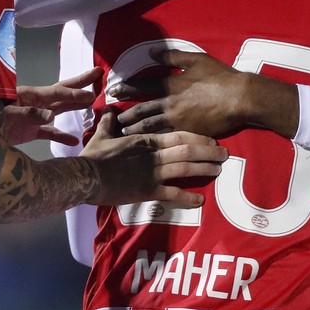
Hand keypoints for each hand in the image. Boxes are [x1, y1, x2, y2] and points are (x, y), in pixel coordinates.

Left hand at [0, 68, 99, 145]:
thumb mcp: (5, 116)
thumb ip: (28, 114)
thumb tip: (51, 116)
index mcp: (29, 96)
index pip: (56, 92)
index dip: (73, 92)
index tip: (90, 93)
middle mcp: (34, 103)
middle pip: (61, 92)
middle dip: (79, 84)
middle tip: (98, 74)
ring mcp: (33, 117)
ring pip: (59, 109)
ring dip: (75, 106)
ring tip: (92, 103)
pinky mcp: (30, 132)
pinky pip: (49, 132)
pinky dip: (61, 136)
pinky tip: (74, 141)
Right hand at [78, 111, 226, 207]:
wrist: (84, 177)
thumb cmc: (93, 156)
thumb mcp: (102, 134)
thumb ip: (109, 122)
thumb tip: (109, 109)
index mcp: (146, 140)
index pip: (179, 135)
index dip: (198, 137)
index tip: (212, 139)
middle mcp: (154, 155)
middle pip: (188, 150)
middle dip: (209, 151)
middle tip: (224, 154)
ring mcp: (152, 173)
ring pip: (185, 168)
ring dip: (204, 169)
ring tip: (218, 170)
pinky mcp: (147, 191)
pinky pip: (172, 194)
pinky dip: (187, 197)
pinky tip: (200, 200)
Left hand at [115, 49, 263, 137]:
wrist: (239, 98)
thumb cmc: (220, 76)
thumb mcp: (196, 60)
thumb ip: (172, 56)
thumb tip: (151, 51)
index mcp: (171, 83)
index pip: (143, 86)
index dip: (126, 88)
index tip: (112, 90)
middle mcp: (171, 102)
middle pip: (142, 109)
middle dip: (126, 113)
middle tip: (112, 118)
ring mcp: (178, 119)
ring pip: (150, 126)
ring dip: (135, 129)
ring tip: (124, 133)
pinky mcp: (188, 132)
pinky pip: (166, 137)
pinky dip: (154, 140)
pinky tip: (146, 143)